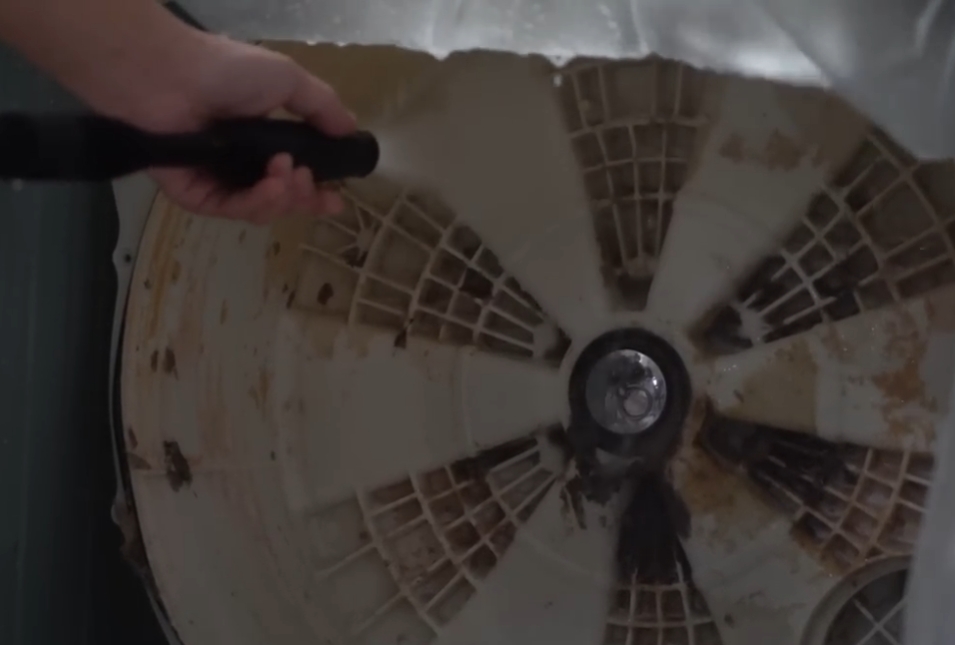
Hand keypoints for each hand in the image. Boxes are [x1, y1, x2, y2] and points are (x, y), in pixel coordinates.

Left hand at [133, 34, 355, 222]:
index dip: (317, 191)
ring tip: (286, 176)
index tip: (337, 199)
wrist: (169, 75)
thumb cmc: (226, 71)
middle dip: (302, 197)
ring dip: (281, 199)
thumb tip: (350, 129)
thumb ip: (321, 106)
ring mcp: (216, 181)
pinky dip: (255, 203)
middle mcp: (240, 164)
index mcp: (261, 139)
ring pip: (259, 210)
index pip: (294, 176)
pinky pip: (231, 211)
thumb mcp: (287, 79)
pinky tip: (270, 187)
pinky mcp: (194, 195)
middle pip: (280, 200)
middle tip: (308, 181)